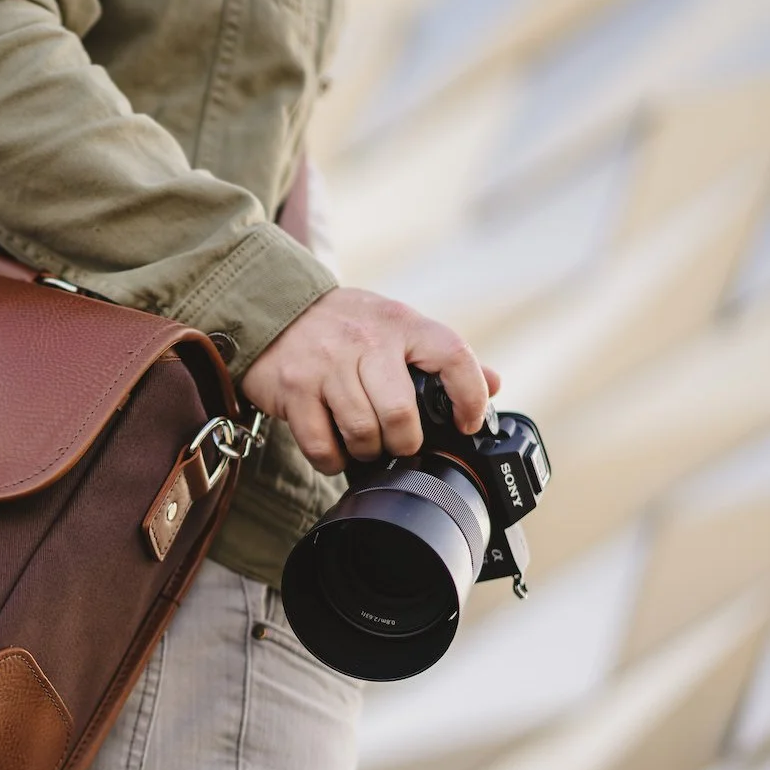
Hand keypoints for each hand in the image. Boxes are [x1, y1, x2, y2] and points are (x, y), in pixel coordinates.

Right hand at [241, 287, 501, 474]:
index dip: (469, 398)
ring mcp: (326, 365)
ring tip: (365, 445)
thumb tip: (494, 384)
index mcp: (400, 323)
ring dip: (368, 451)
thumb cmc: (343, 325)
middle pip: (400, 412)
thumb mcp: (394, 324)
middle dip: (405, 442)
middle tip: (400, 444)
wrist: (275, 309)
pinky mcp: (294, 389)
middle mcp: (364, 341)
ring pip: (362, 432)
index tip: (467, 424)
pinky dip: (333, 460)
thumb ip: (440, 355)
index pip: (452, 356)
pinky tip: (335, 451)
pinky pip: (321, 444)